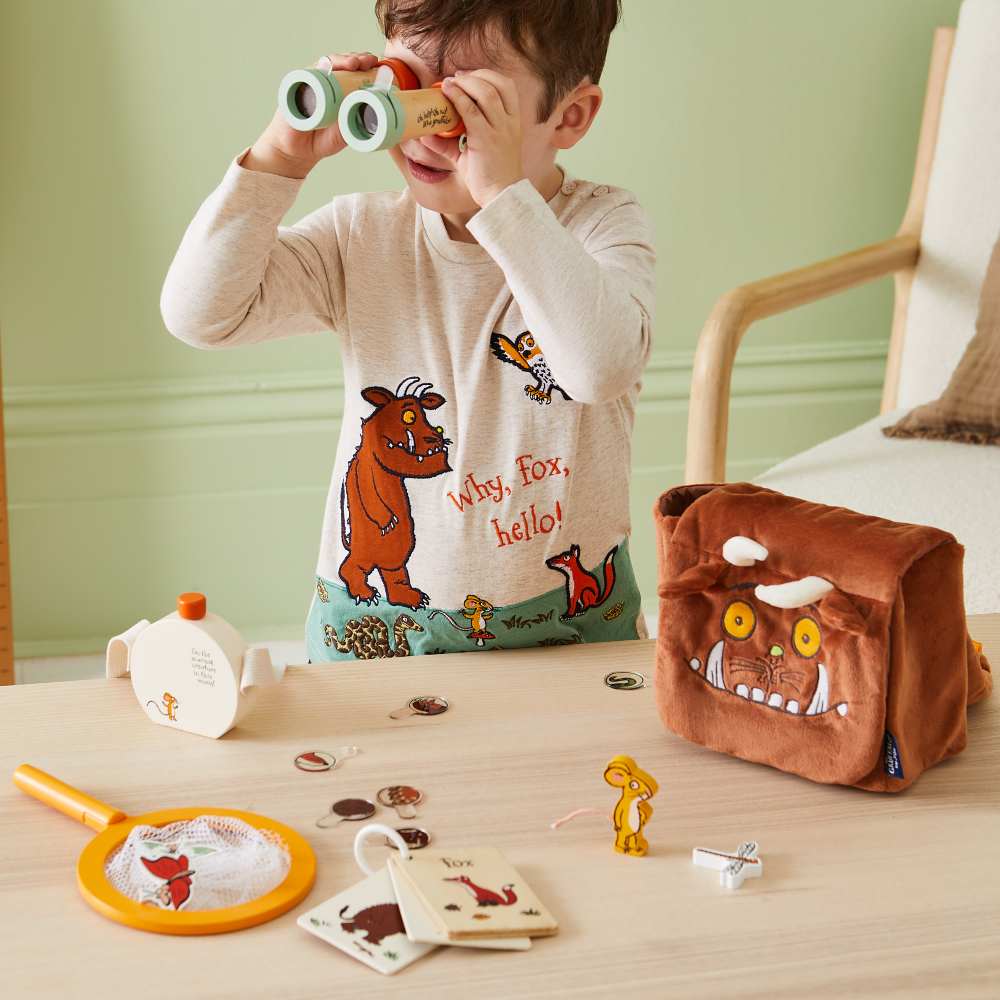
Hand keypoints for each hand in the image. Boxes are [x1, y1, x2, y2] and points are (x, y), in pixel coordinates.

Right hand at [244, 52, 380, 177]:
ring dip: (341, 60)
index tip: (379, 66)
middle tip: (368, 61)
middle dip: (357, 58)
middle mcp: (327, 81)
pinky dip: (317, 68)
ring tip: (353, 63)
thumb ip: (354, 122)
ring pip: (326, 63)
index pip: (356, 71)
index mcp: (342, 90)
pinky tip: (326, 66)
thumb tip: (372, 112)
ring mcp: (311, 81)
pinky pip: (306, 74)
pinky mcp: (296, 87)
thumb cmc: (323, 140)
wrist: (298, 151)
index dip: (367, 66)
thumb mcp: (345, 133)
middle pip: (343, 62)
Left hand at [440, 70, 525, 205]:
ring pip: (486, 92)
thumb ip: (450, 144)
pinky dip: (458, 98)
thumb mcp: (472, 154)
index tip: (468, 78)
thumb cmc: (490, 176)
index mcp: (513, 122)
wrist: (501, 196)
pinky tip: (446, 92)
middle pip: (497, 84)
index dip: (488, 76)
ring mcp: (499, 130)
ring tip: (449, 84)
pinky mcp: (486, 139)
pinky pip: (472, 111)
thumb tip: (425, 135)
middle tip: (456, 79)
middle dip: (475, 75)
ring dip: (466, 83)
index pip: (507, 87)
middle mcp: (509, 122)